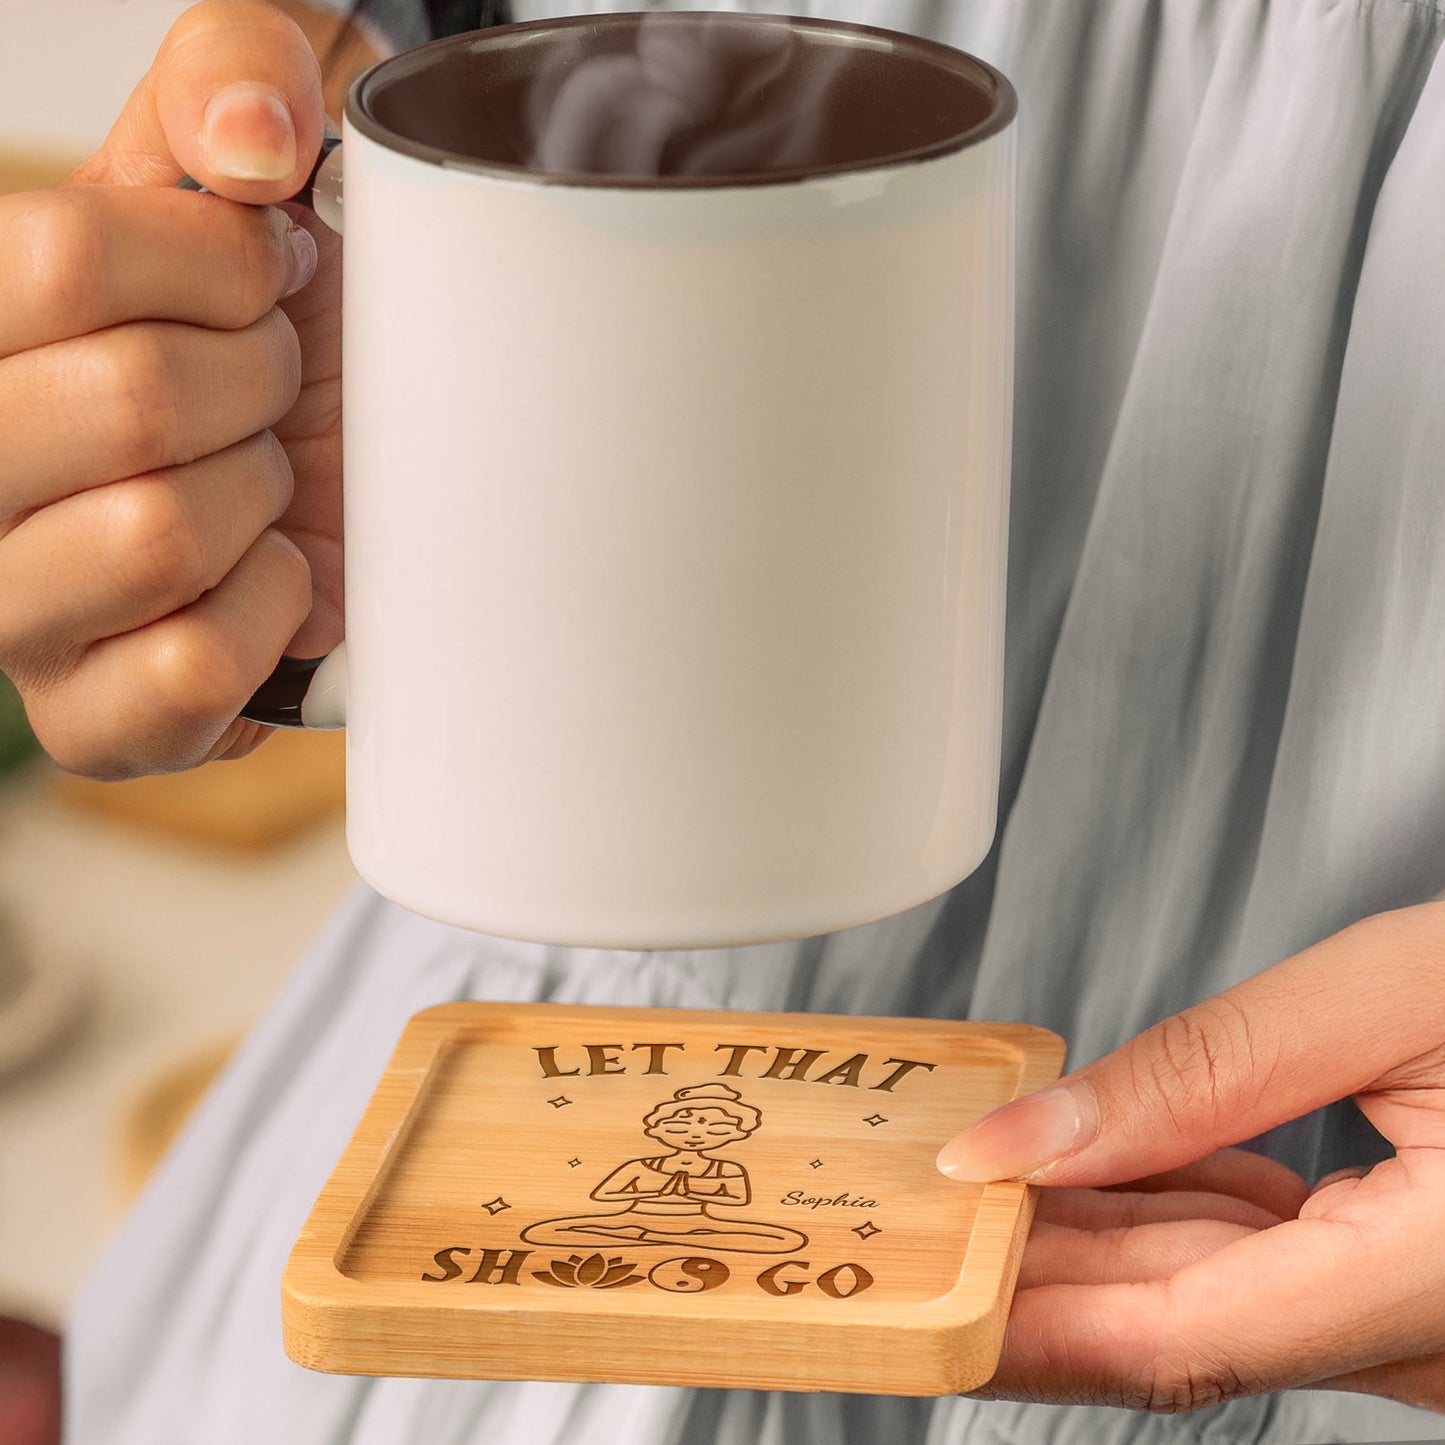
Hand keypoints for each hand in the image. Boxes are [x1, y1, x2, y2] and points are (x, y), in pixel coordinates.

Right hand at [0, 0, 341, 778]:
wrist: (349, 454)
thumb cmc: (293, 315)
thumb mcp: (274, 151)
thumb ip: (244, 67)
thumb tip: (251, 145)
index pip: (61, 263)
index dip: (220, 265)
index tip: (273, 274)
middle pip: (129, 400)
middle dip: (259, 383)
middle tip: (277, 388)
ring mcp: (19, 604)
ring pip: (155, 536)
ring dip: (263, 498)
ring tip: (267, 482)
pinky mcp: (94, 719)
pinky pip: (186, 670)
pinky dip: (271, 618)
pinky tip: (279, 580)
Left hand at [936, 902, 1444, 1413]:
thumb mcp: (1387, 995)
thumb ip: (1200, 1074)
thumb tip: (1027, 1139)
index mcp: (1440, 1281)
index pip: (1182, 1340)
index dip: (1033, 1327)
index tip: (924, 1301)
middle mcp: (1435, 1335)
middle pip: (1179, 1328)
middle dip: (1035, 1283)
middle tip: (918, 1231)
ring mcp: (1422, 1320)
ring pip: (1214, 1300)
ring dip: (1090, 1245)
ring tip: (980, 1185)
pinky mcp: (1407, 1279)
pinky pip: (1262, 1264)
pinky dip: (1169, 1216)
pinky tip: (1098, 1168)